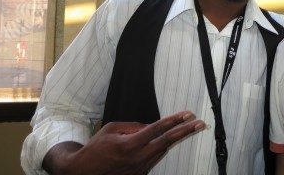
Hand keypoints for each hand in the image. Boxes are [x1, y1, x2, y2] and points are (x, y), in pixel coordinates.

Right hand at [43, 111, 204, 174]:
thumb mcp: (111, 130)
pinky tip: (162, 142)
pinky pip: (153, 159)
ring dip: (174, 139)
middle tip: (200, 124)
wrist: (83, 173)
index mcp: (129, 144)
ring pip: (162, 150)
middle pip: (167, 142)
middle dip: (185, 132)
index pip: (157, 129)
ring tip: (187, 128)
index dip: (174, 121)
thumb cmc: (95, 149)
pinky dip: (158, 149)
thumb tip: (150, 126)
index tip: (187, 114)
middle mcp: (137, 158)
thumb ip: (133, 126)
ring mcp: (140, 169)